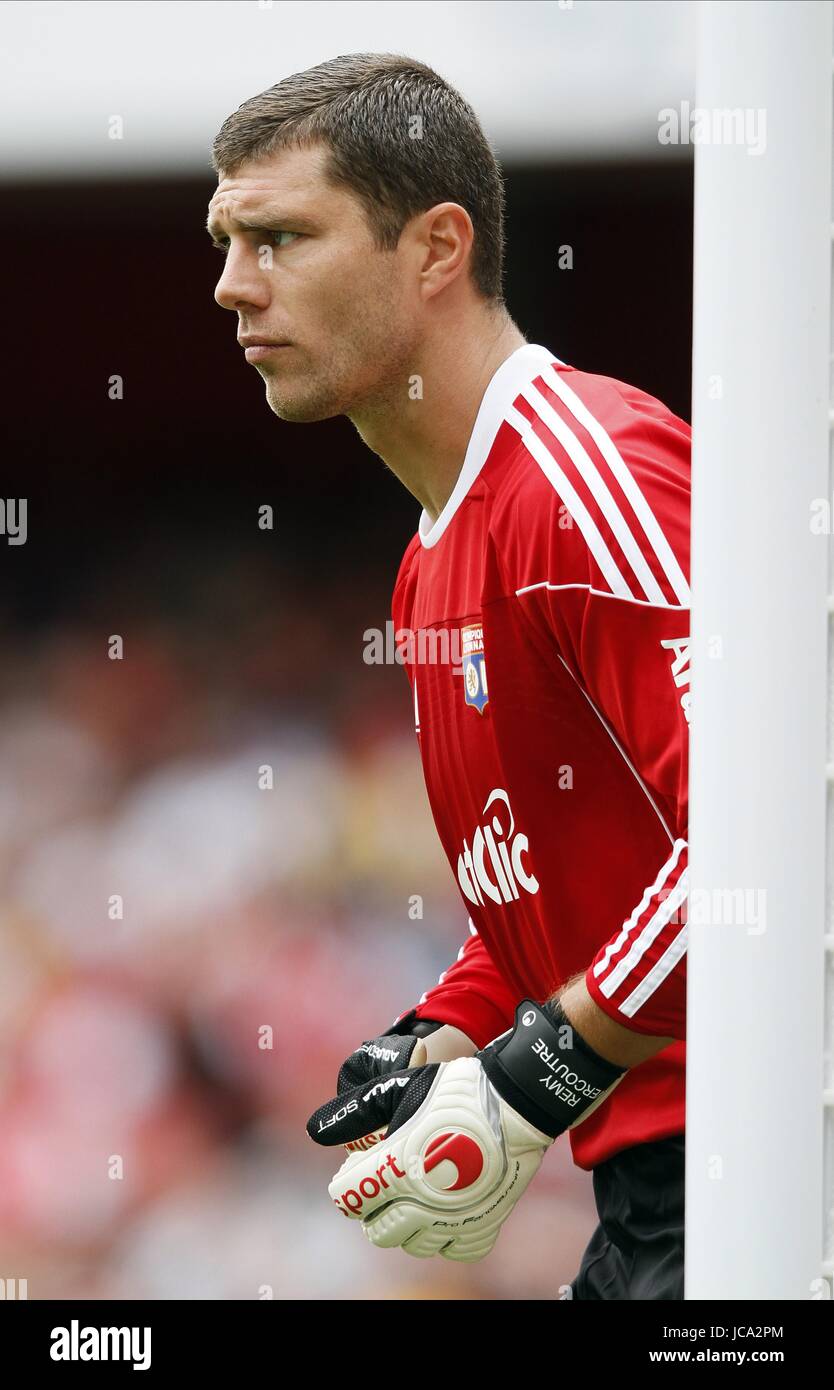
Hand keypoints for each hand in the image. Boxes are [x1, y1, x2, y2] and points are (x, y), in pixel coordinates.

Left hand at [306, 999, 627, 1261]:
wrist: (517, 1101)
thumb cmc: (456, 1091)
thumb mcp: (400, 1087)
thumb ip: (356, 1111)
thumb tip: (316, 1130)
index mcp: (398, 1168)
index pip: (348, 1199)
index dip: (348, 1184)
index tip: (359, 1169)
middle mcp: (423, 1202)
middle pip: (377, 1232)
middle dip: (375, 1210)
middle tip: (388, 1184)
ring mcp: (455, 1219)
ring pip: (414, 1245)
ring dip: (409, 1224)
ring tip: (419, 1194)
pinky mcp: (483, 1225)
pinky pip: (454, 1249)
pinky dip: (446, 1236)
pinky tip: (447, 1210)